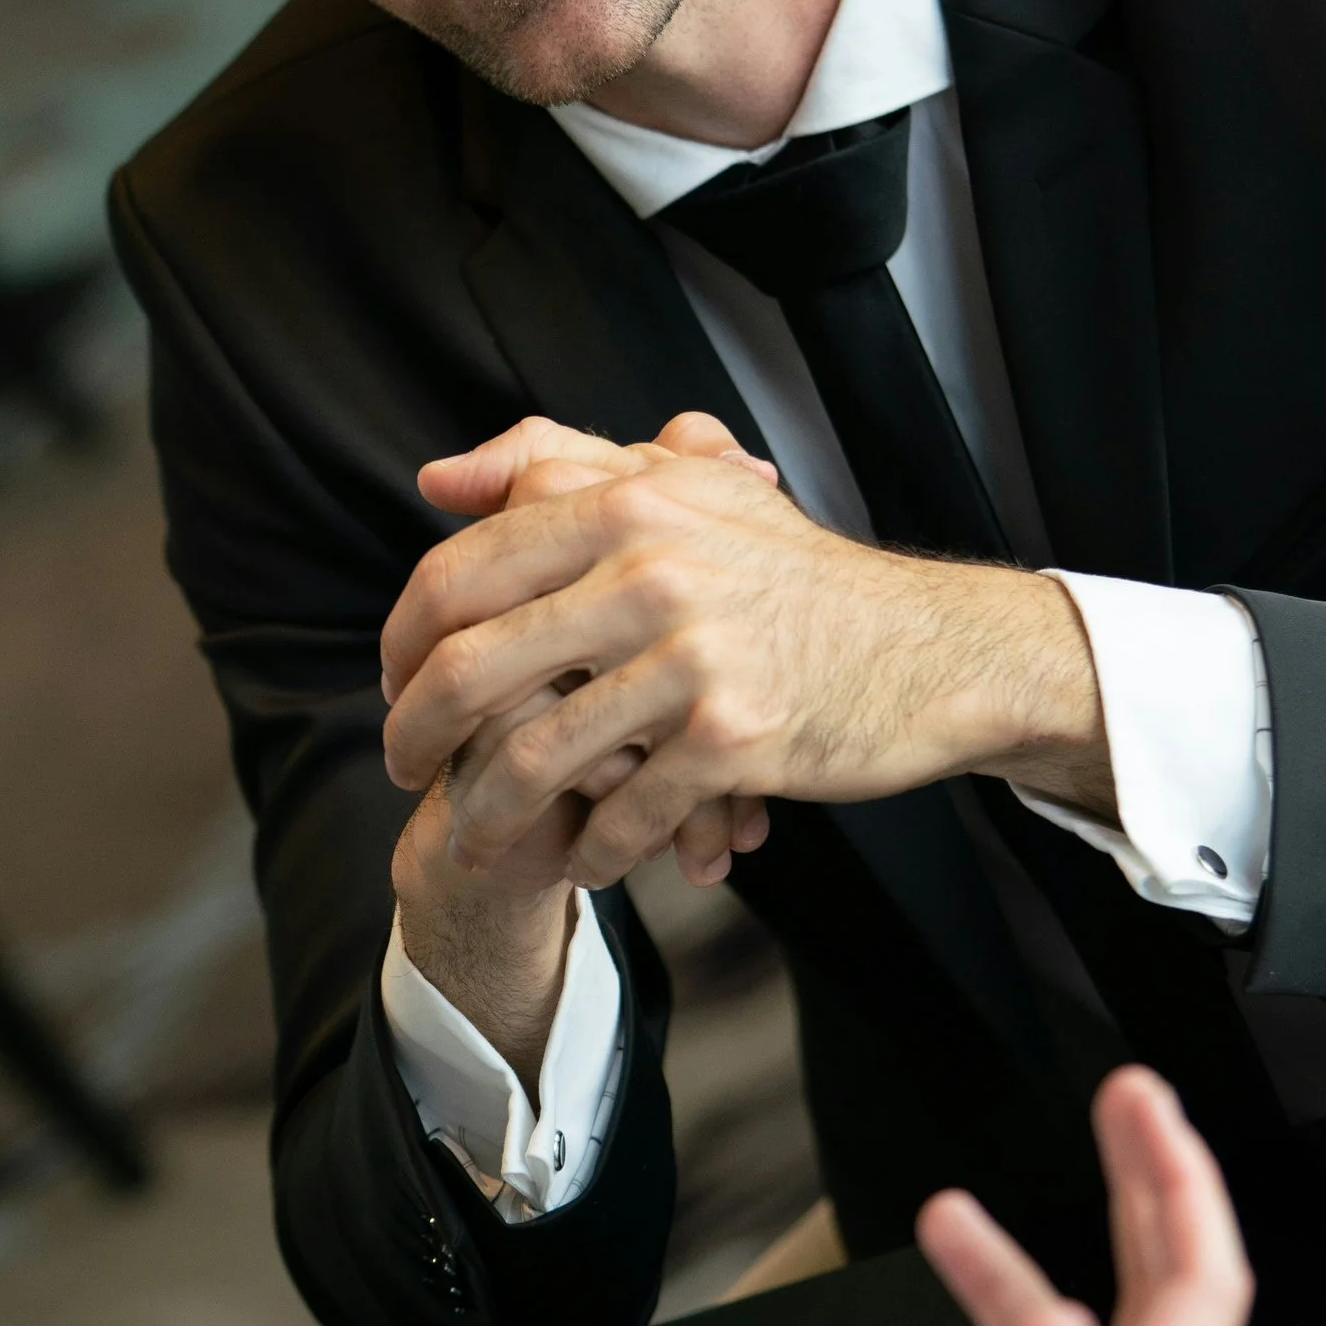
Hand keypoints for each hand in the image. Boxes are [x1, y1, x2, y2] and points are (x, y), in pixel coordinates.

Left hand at [382, 413, 1111, 890]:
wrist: (930, 647)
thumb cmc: (796, 573)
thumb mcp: (686, 488)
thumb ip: (559, 465)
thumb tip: (436, 480)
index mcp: (625, 504)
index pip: (460, 573)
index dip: (403, 640)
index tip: (394, 682)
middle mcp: (651, 571)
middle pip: (472, 669)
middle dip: (417, 735)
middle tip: (404, 769)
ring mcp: (693, 658)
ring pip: (536, 758)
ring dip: (490, 814)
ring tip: (476, 837)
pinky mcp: (734, 738)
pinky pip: (623, 814)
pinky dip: (592, 850)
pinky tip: (584, 861)